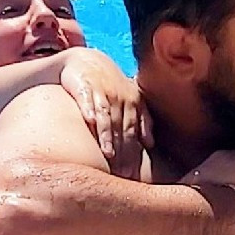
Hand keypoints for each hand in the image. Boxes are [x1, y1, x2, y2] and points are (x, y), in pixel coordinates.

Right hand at [59, 48, 152, 176]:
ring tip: (108, 154)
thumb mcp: (129, 98)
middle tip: (123, 173)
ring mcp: (102, 91)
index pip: (134, 132)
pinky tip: (89, 122)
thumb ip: (141, 118)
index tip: (133, 174)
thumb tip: (150, 143)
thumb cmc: (109, 84)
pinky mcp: (84, 86)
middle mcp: (120, 97)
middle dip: (123, 151)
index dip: (134, 153)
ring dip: (108, 135)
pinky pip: (88, 100)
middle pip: (122, 128)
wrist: (85, 60)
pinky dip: (90, 110)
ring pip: (107, 117)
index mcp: (133, 101)